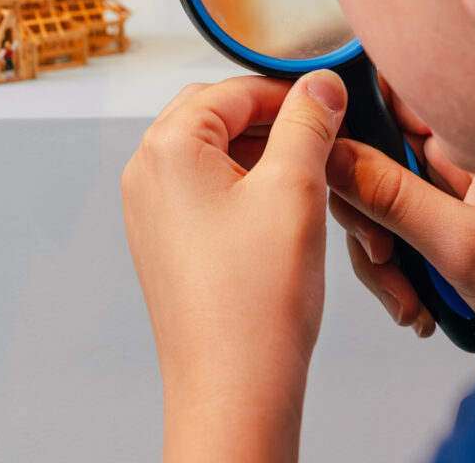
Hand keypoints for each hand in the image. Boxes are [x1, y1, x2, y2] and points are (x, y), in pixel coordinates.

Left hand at [122, 71, 346, 462]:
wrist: (233, 390)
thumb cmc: (254, 303)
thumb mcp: (294, 189)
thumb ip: (308, 122)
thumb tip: (320, 84)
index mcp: (166, 148)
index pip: (232, 89)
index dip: (287, 91)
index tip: (328, 101)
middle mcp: (146, 173)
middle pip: (215, 114)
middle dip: (271, 119)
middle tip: (320, 135)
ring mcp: (151, 210)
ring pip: (212, 151)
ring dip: (259, 151)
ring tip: (308, 175)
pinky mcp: (165, 240)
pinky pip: (204, 188)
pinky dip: (244, 183)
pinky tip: (281, 206)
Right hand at [326, 90, 474, 364]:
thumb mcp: (464, 248)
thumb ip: (391, 197)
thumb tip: (331, 154)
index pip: (393, 101)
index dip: (353, 120)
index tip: (326, 153)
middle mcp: (463, 163)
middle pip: (375, 158)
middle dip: (364, 211)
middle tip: (381, 252)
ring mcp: (453, 199)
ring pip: (380, 204)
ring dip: (380, 256)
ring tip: (409, 297)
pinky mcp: (447, 234)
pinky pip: (397, 239)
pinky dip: (397, 275)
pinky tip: (419, 304)